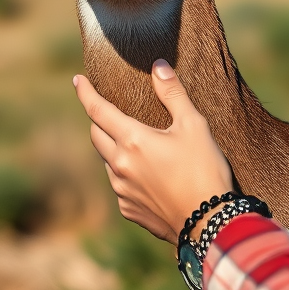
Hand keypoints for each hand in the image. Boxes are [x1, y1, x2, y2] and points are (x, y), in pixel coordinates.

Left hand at [73, 59, 232, 244]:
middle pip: (96, 134)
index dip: (85, 93)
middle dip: (98, 119)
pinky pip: (118, 183)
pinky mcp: (129, 209)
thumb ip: (172, 93)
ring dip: (112, 146)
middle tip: (108, 109)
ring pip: (107, 160)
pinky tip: (145, 172)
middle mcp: (120, 165)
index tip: (77, 80)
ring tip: (133, 141)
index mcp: (132, 140)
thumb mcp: (193, 125)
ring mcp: (122, 190)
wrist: (211, 223)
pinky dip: (124, 171)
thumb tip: (158, 65)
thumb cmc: (204, 169)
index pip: (98, 110)